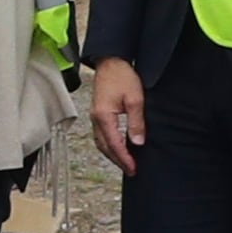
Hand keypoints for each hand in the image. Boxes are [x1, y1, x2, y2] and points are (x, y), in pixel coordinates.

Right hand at [91, 56, 148, 171]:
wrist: (111, 62)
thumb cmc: (122, 77)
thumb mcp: (135, 99)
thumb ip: (135, 122)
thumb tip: (137, 143)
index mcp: (103, 116)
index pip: (113, 143)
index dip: (124, 158)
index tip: (134, 168)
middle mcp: (95, 118)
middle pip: (104, 146)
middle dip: (117, 160)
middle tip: (131, 170)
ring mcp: (94, 116)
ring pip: (100, 142)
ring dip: (112, 154)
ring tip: (125, 162)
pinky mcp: (97, 113)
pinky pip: (100, 135)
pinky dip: (108, 145)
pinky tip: (117, 147)